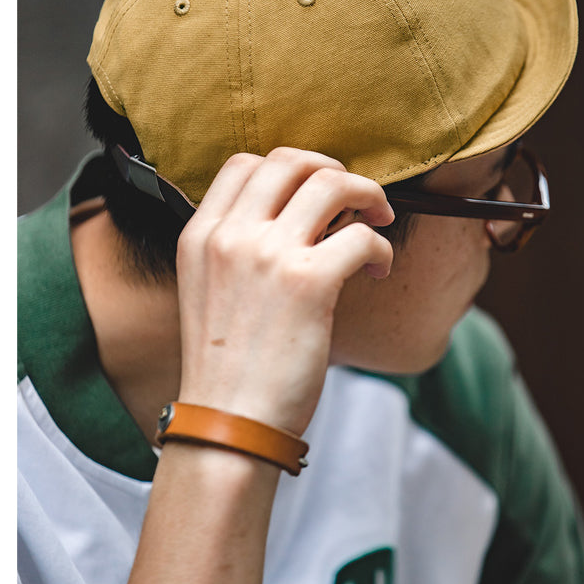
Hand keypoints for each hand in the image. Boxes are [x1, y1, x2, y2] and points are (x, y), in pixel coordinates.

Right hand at [175, 147, 394, 435]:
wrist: (228, 423)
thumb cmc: (227, 364)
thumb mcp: (211, 289)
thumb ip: (240, 247)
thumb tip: (306, 216)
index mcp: (201, 235)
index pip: (244, 163)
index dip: (289, 168)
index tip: (314, 191)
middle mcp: (231, 235)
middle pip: (292, 161)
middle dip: (334, 170)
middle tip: (357, 197)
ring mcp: (268, 255)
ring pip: (332, 184)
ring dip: (367, 194)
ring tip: (379, 218)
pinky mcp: (309, 283)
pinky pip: (362, 236)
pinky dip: (382, 249)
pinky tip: (379, 271)